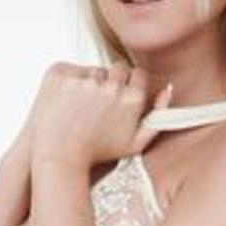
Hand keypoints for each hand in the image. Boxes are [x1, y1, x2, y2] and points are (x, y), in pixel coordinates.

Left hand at [30, 60, 172, 167]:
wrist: (59, 156)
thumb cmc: (95, 153)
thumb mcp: (135, 144)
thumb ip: (157, 118)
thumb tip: (166, 91)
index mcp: (131, 98)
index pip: (138, 74)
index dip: (129, 84)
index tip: (119, 93)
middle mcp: (110, 85)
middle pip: (117, 68)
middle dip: (110, 82)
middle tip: (98, 102)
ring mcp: (83, 79)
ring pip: (92, 70)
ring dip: (89, 83)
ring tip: (80, 107)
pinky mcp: (60, 75)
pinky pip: (69, 70)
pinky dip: (67, 82)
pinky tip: (65, 102)